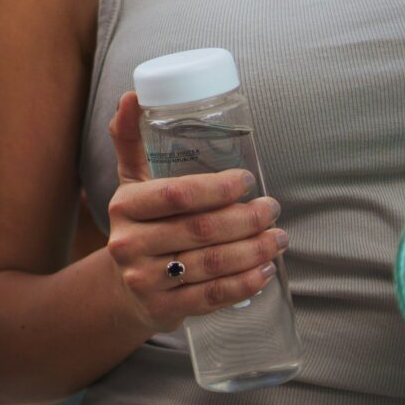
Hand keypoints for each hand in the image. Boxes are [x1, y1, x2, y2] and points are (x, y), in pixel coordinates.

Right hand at [102, 92, 287, 334]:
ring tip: (280, 238)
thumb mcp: (131, 182)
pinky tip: (265, 270)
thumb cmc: (141, 225)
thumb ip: (131, 140)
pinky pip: (211, 296)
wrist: (124, 288)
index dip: (218, 188)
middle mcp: (129, 244)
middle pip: (200, 230)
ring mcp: (145, 280)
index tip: (248, 181)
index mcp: (124, 206)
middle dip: (247, 218)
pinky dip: (245, 282)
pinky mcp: (163, 309)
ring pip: (211, 264)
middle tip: (273, 209)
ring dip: (254, 250)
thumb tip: (133, 95)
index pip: (176, 194)